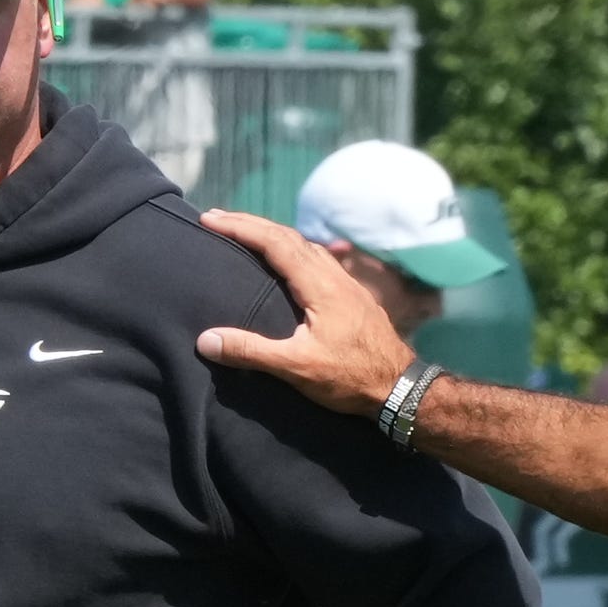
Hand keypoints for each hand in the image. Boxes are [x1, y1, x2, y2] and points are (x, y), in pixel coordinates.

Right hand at [196, 210, 414, 415]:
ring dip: (272, 235)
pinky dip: (292, 250)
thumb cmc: (352, 378)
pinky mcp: (353, 296)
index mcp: (320, 285)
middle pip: (289, 237)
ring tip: (245, 234)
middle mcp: (334, 276)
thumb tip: (205, 339)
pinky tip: (286, 262)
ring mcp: (347, 284)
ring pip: (305, 246)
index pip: (274, 242)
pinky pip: (317, 259)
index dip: (240, 227)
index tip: (210, 218)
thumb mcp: (297, 368)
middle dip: (251, 223)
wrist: (401, 388)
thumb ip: (251, 351)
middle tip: (218, 218)